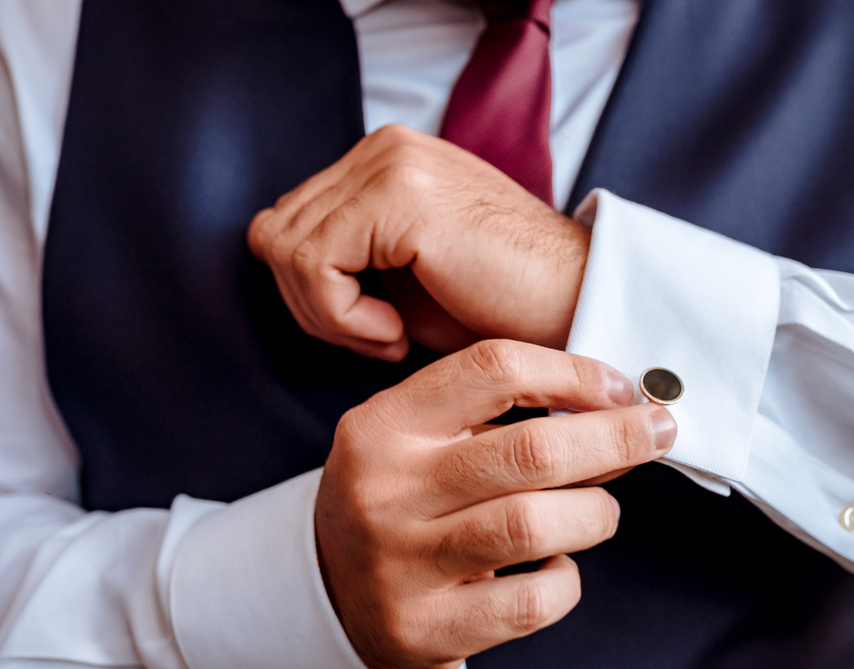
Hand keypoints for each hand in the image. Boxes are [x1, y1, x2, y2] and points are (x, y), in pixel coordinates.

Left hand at [248, 125, 588, 359]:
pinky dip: (342, 317)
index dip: (314, 294)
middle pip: (275, 234)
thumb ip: (348, 259)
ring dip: (328, 315)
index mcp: (384, 159)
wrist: (578, 306)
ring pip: (284, 250)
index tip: (374, 329)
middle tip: (379, 337)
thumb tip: (286, 272)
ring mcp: (391, 164)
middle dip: (315, 306)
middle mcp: (383, 148)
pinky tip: (396, 332)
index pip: (288, 223)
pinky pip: (314, 265)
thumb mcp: (407, 276)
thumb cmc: (502, 307)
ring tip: (390, 335)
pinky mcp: (399, 196)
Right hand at [316, 340, 676, 668]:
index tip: (621, 389)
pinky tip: (555, 568)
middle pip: (531, 451)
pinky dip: (564, 581)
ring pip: (536, 525)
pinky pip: (531, 602)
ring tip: (600, 512)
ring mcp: (401, 565)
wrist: (325, 598)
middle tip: (655, 434)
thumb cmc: (397, 504)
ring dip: (594, 513)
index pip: (493, 370)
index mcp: (383, 427)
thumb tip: (613, 409)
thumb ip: (495, 418)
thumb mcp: (415, 439)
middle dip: (614, 439)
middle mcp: (386, 492)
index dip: (573, 374)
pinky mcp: (424, 630)